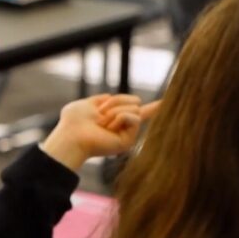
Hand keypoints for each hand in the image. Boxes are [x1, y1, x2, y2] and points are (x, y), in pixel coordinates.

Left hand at [41, 94, 160, 170]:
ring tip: (102, 123)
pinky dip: (118, 117)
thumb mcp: (87, 103)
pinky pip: (133, 117)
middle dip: (115, 101)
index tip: (167, 103)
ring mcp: (127, 134)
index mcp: (114, 118)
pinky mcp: (128, 141)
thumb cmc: (74, 121)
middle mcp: (123, 127)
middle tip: (99, 115)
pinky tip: (108, 128)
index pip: (137, 110)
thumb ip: (100, 100)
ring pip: (135, 108)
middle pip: (135, 101)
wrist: (71, 135)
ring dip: (114, 110)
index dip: (154, 107)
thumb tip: (109, 96)